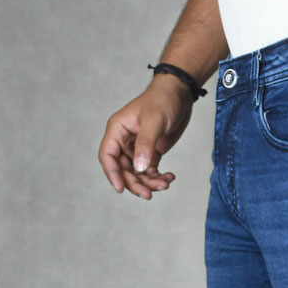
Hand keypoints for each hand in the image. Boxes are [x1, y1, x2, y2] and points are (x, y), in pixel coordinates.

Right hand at [98, 75, 193, 198]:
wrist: (179, 94)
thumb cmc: (163, 100)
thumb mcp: (154, 120)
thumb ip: (145, 144)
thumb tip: (139, 168)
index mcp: (117, 130)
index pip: (108, 156)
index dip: (112, 174)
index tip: (120, 189)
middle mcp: (124, 140)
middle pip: (123, 170)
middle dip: (135, 183)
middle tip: (149, 194)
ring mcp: (137, 147)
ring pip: (137, 173)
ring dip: (149, 183)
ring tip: (165, 184)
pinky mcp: (150, 152)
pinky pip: (150, 171)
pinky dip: (158, 178)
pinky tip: (169, 178)